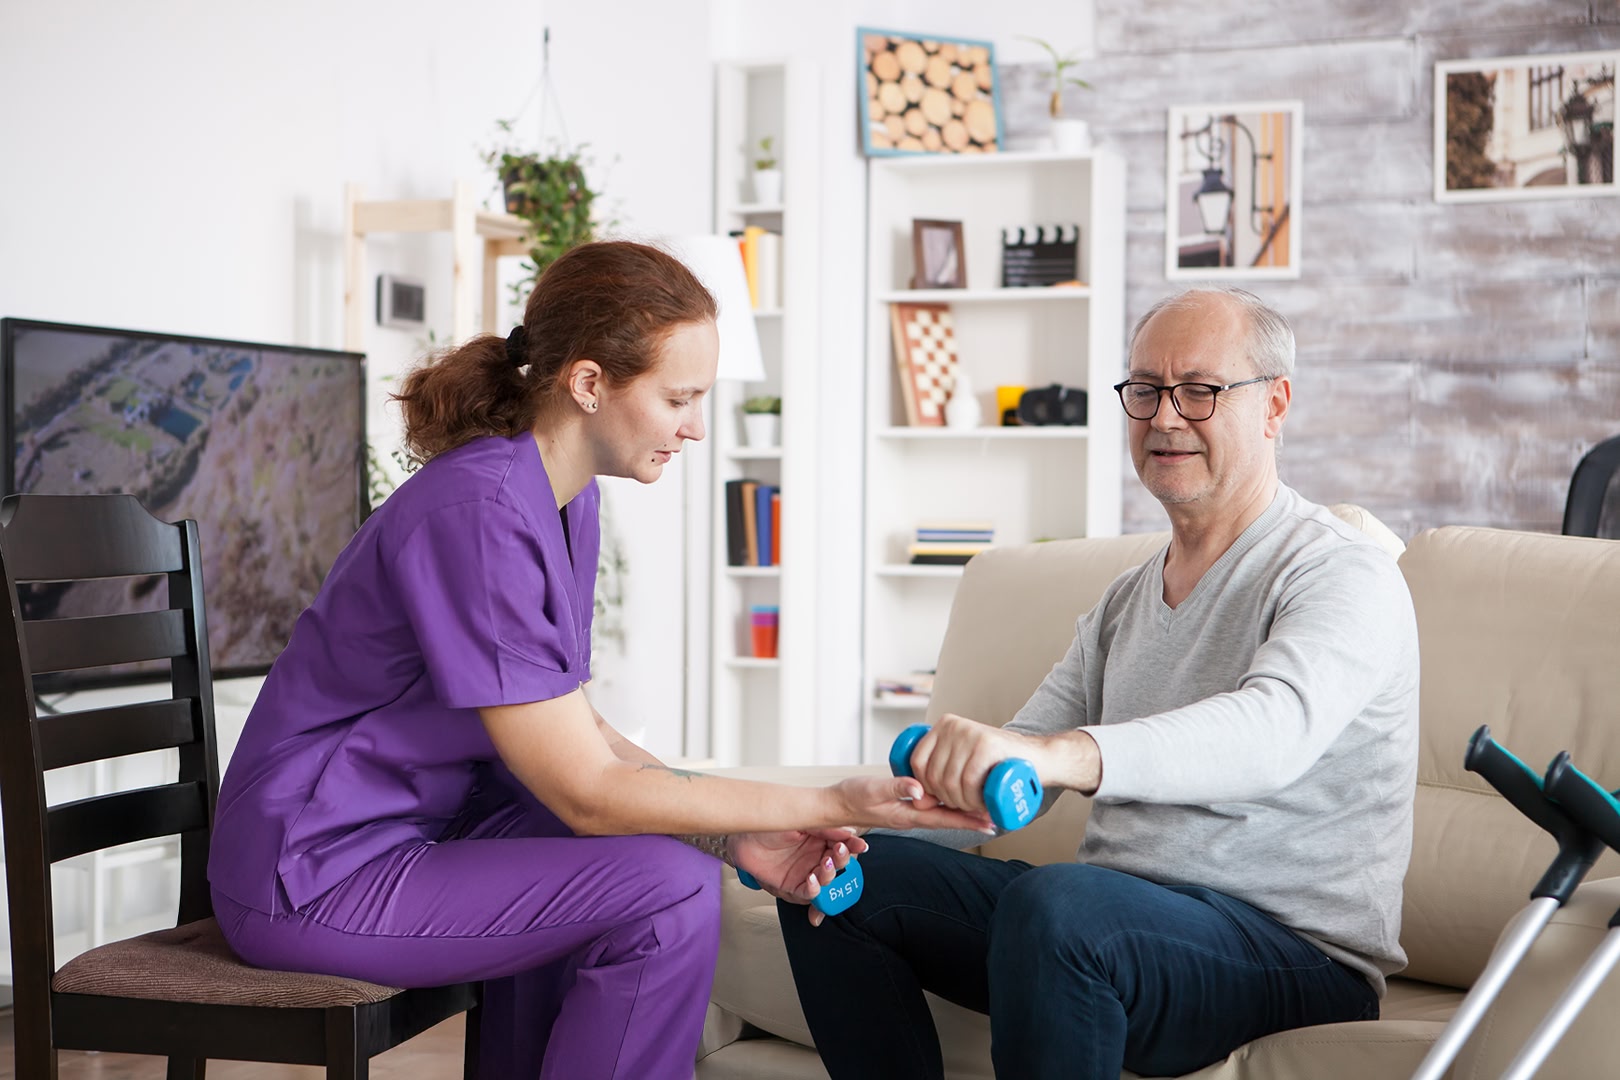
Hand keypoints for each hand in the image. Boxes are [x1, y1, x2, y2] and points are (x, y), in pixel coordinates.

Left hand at [734, 829, 868, 925]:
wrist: (741, 836)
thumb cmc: (768, 825)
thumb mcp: (801, 821)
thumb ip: (825, 828)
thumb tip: (849, 832)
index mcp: (821, 840)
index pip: (843, 845)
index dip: (852, 847)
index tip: (859, 846)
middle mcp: (815, 857)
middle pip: (838, 865)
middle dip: (842, 862)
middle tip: (837, 854)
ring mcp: (805, 872)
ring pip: (827, 881)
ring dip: (828, 876)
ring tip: (823, 866)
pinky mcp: (792, 886)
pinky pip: (808, 894)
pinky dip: (813, 890)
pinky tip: (812, 881)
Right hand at [831, 773, 994, 833]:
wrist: (834, 804)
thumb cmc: (852, 796)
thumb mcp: (873, 789)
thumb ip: (896, 787)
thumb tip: (920, 789)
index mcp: (907, 814)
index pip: (944, 819)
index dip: (967, 821)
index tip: (989, 822)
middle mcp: (911, 817)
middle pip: (948, 820)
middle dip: (971, 820)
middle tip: (995, 818)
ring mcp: (907, 813)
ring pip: (940, 815)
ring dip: (961, 814)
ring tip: (981, 810)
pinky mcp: (902, 807)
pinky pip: (930, 809)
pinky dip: (945, 807)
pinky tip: (951, 800)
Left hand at [908, 713, 1042, 815]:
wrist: (1040, 757)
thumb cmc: (1000, 765)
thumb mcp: (965, 764)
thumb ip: (940, 777)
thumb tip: (917, 802)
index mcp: (944, 725)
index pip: (917, 761)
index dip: (926, 787)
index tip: (944, 798)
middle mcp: (953, 725)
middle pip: (934, 775)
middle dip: (948, 800)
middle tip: (967, 805)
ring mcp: (970, 733)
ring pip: (950, 782)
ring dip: (962, 804)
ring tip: (976, 806)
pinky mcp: (987, 745)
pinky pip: (968, 782)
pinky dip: (973, 800)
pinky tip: (982, 804)